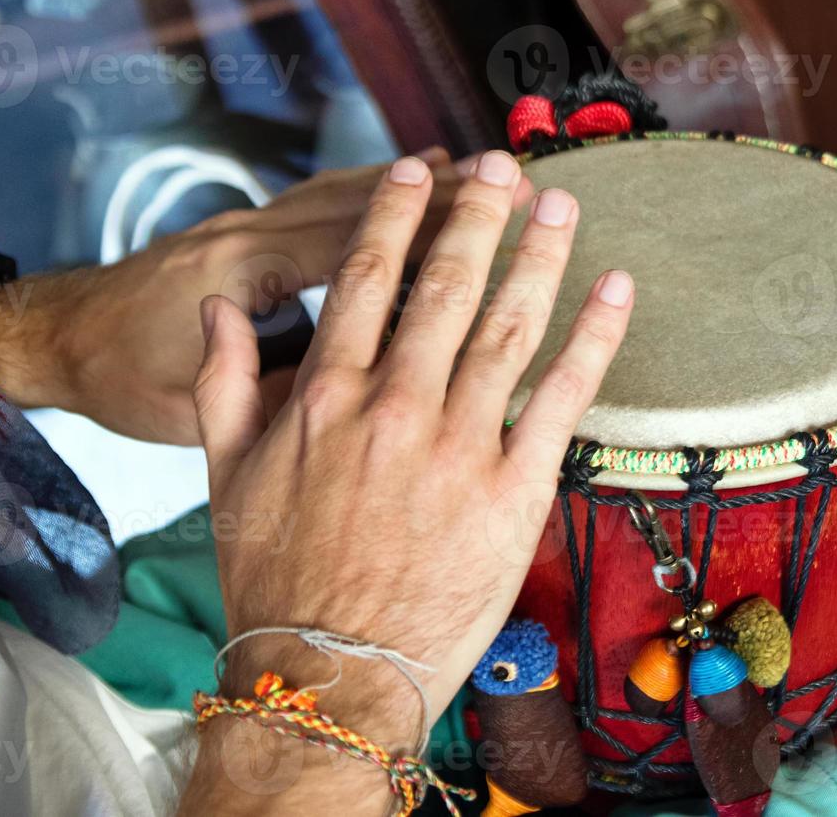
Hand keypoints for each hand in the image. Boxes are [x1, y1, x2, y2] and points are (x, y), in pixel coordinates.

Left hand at [0, 148, 533, 444]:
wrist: (57, 337)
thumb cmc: (122, 381)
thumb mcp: (198, 412)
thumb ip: (278, 391)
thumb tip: (366, 386)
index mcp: (243, 273)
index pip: (352, 246)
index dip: (423, 231)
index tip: (485, 217)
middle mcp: (249, 233)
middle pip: (357, 202)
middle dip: (433, 190)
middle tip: (502, 177)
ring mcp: (246, 224)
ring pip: (339, 191)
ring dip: (407, 181)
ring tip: (474, 168)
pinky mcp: (244, 230)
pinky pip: (318, 202)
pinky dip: (368, 191)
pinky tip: (405, 182)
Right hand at [180, 151, 631, 811]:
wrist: (328, 671)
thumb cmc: (275, 578)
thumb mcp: (224, 478)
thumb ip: (223, 384)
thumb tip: (221, 310)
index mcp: (325, 396)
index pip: (365, 280)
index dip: (397, 216)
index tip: (419, 169)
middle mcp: (394, 407)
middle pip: (446, 286)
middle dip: (478, 215)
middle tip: (505, 165)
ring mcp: (457, 447)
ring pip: (509, 327)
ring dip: (539, 257)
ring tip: (561, 205)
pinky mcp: (512, 492)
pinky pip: (560, 399)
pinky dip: (593, 339)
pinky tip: (616, 291)